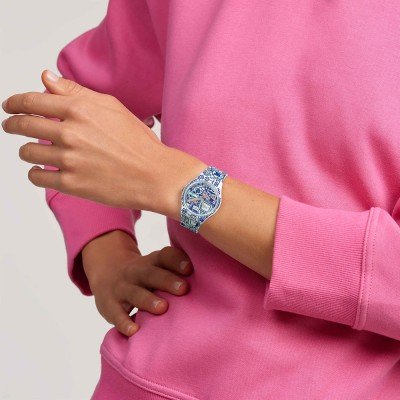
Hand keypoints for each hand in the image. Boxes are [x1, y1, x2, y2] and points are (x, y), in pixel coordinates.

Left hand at [1, 69, 206, 216]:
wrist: (155, 175)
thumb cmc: (138, 142)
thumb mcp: (112, 107)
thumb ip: (75, 92)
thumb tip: (46, 79)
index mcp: (79, 110)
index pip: (31, 101)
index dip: (14, 103)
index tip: (9, 106)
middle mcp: (70, 133)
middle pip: (23, 125)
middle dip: (13, 125)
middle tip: (12, 127)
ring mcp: (69, 160)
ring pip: (27, 153)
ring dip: (27, 151)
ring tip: (34, 152)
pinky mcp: (71, 184)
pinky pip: (37, 177)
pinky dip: (36, 173)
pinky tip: (43, 171)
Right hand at [82, 230, 192, 336]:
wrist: (106, 273)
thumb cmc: (145, 275)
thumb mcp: (156, 267)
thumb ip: (176, 270)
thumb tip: (211, 278)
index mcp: (151, 261)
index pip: (164, 256)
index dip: (176, 260)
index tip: (190, 268)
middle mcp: (136, 272)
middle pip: (150, 273)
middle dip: (166, 280)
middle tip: (183, 289)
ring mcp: (122, 288)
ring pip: (134, 292)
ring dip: (148, 300)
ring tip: (163, 308)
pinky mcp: (110, 305)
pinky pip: (116, 314)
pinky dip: (123, 322)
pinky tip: (134, 330)